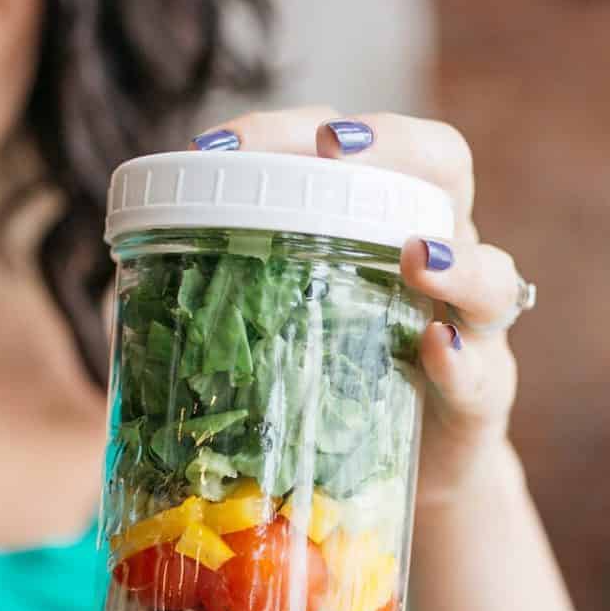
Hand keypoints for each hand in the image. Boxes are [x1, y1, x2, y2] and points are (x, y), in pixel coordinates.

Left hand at [191, 107, 527, 506]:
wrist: (402, 479)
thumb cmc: (332, 387)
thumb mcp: (276, 334)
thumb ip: (215, 308)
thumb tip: (115, 304)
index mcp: (377, 220)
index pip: (351, 144)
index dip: (290, 131)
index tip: (219, 147)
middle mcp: (439, 253)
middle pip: (444, 166)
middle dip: (395, 146)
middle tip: (336, 150)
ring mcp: (473, 327)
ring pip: (494, 271)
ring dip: (457, 258)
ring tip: (418, 253)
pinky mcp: (485, 401)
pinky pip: (490, 372)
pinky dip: (465, 360)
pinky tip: (436, 350)